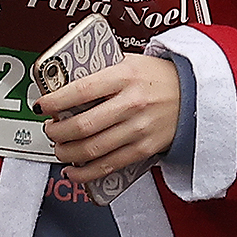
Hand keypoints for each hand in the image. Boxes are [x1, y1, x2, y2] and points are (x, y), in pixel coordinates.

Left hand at [37, 53, 181, 181]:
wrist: (195, 93)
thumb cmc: (158, 76)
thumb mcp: (129, 62)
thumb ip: (100, 72)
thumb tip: (63, 85)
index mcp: (124, 76)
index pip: (80, 90)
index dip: (54, 101)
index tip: (41, 106)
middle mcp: (131, 103)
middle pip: (82, 126)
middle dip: (57, 132)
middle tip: (50, 130)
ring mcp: (139, 128)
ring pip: (92, 150)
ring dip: (66, 153)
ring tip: (59, 148)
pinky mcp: (144, 148)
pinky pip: (109, 166)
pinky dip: (85, 173)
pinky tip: (73, 171)